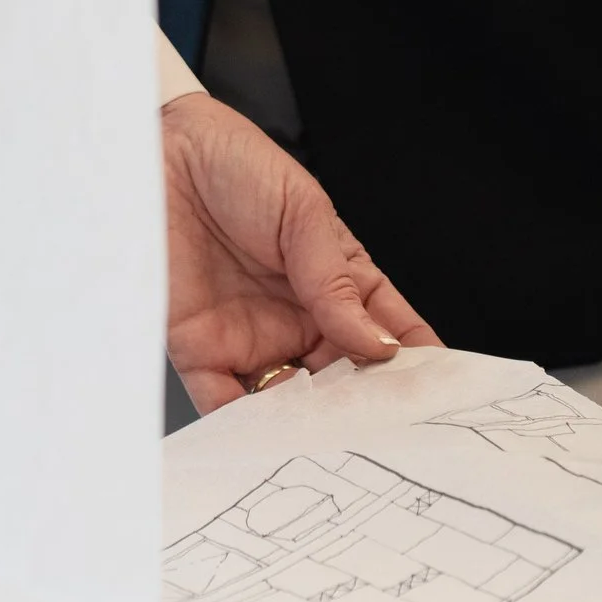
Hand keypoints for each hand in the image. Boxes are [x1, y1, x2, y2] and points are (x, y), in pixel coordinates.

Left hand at [163, 90, 438, 410]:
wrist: (159, 153)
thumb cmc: (237, 165)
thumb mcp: (303, 212)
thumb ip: (336, 281)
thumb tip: (378, 344)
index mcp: (336, 282)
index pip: (386, 331)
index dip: (415, 363)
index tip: (442, 396)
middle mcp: (298, 319)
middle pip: (344, 382)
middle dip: (365, 411)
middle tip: (387, 438)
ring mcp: (252, 339)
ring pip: (290, 405)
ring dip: (309, 428)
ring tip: (331, 447)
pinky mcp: (201, 351)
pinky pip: (225, 405)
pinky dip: (245, 430)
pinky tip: (267, 441)